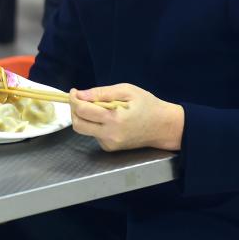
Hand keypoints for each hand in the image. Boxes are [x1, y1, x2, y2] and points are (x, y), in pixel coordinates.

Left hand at [68, 84, 183, 151]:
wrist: (164, 127)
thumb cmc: (148, 105)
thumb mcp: (127, 91)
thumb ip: (102, 93)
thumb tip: (81, 94)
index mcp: (114, 119)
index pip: (83, 111)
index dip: (75, 99)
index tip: (75, 91)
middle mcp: (110, 135)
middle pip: (78, 125)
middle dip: (74, 110)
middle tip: (80, 99)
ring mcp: (110, 144)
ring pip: (85, 130)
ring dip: (85, 117)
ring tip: (99, 108)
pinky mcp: (110, 148)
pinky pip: (94, 135)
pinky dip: (95, 125)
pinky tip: (108, 119)